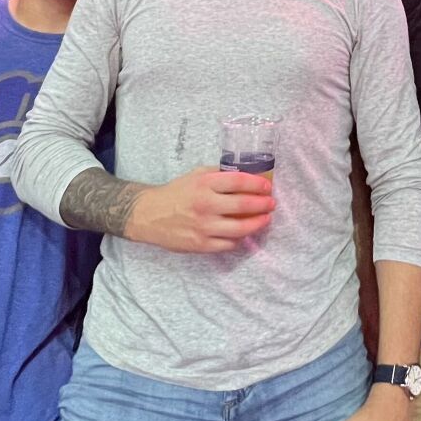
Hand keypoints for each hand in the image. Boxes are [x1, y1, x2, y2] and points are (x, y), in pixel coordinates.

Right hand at [125, 168, 274, 251]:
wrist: (149, 215)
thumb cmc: (176, 193)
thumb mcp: (196, 175)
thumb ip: (218, 175)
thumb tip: (246, 176)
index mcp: (205, 184)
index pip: (239, 181)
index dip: (257, 184)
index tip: (267, 187)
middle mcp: (206, 205)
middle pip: (244, 205)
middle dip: (263, 204)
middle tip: (271, 204)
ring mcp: (204, 227)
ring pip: (240, 228)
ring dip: (257, 223)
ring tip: (265, 219)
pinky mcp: (200, 245)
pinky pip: (228, 244)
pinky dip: (240, 239)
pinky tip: (244, 233)